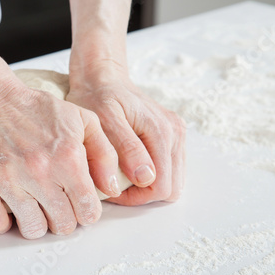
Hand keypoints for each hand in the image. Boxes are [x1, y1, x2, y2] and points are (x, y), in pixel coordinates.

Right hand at [0, 80, 120, 238]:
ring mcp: (9, 180)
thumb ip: (104, 153)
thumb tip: (112, 188)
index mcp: (68, 158)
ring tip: (35, 206)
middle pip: (63, 226)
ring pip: (33, 229)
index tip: (79, 204)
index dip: (87, 212)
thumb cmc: (36, 110)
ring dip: (36, 222)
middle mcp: (40, 172)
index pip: (88, 212)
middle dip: (64, 218)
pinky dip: (2, 222)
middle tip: (57, 204)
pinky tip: (9, 207)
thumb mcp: (82, 120)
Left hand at [67, 58, 185, 205]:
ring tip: (119, 176)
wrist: (102, 77)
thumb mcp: (105, 120)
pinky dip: (151, 175)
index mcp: (162, 131)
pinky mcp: (171, 135)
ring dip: (147, 186)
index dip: (136, 196)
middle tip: (114, 185)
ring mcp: (176, 134)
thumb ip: (127, 148)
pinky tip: (129, 167)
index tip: (111, 188)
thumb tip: (147, 178)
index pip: (162, 186)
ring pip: (172, 181)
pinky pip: (169, 168)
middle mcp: (175, 133)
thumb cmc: (98, 97)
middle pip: (171, 188)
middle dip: (143, 194)